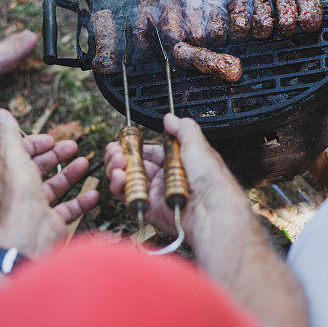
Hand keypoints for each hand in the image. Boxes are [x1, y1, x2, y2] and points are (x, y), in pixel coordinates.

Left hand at [0, 109, 98, 257]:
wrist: (27, 237)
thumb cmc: (18, 199)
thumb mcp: (13, 156)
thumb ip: (9, 134)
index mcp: (6, 172)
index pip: (20, 152)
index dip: (36, 143)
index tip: (51, 140)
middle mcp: (19, 189)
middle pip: (39, 167)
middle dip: (56, 155)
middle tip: (72, 147)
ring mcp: (36, 206)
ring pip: (55, 186)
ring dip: (70, 174)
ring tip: (84, 163)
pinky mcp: (51, 222)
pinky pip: (68, 208)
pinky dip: (81, 200)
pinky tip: (92, 193)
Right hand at [105, 114, 243, 238]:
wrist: (212, 208)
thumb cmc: (210, 179)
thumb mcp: (198, 145)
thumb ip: (183, 129)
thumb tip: (170, 117)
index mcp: (176, 162)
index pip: (150, 152)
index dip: (135, 146)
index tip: (123, 140)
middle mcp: (165, 178)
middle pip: (135, 165)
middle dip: (121, 155)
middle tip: (115, 149)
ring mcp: (156, 194)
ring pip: (128, 179)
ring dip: (117, 168)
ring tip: (117, 160)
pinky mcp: (149, 209)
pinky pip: (128, 196)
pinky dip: (119, 186)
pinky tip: (120, 175)